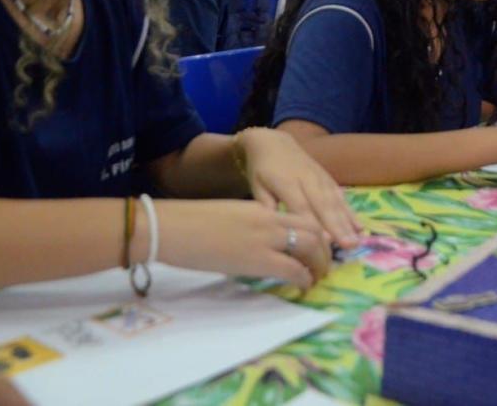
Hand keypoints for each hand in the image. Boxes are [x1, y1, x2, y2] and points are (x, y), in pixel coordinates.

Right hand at [157, 199, 330, 288]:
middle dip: (324, 250)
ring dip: (319, 265)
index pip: (302, 217)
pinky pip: (293, 269)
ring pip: (311, 247)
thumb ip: (250, 227)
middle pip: (314, 231)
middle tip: (323, 266)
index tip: (317, 248)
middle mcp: (270, 220)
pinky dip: (304, 279)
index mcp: (261, 209)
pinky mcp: (257, 260)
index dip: (316, 234)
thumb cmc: (190, 225)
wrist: (171, 227)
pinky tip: (303, 286)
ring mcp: (265, 239)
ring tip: (317, 278)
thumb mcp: (229, 218)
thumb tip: (258, 245)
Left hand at [237, 128, 360, 248]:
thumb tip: (277, 231)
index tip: (322, 245)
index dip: (312, 225)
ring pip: (335, 201)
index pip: (301, 207)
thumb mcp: (257, 187)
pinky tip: (359, 226)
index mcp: (286, 183)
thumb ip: (267, 208)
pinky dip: (350, 211)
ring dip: (347, 222)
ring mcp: (320, 178)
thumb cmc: (262, 169)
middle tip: (349, 246)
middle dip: (337, 227)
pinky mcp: (328, 178)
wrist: (273, 142)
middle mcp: (307, 180)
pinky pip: (340, 196)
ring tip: (356, 241)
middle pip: (323, 205)